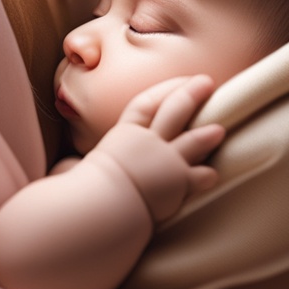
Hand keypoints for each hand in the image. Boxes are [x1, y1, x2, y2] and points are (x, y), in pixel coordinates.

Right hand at [85, 75, 223, 221]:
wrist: (98, 208)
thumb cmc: (80, 191)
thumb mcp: (73, 169)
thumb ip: (78, 165)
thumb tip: (68, 168)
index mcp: (122, 135)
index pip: (144, 103)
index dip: (164, 89)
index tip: (180, 80)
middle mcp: (145, 143)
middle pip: (173, 111)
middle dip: (191, 94)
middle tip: (208, 82)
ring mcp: (162, 162)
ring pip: (191, 141)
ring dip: (206, 134)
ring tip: (220, 129)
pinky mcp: (174, 183)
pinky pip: (195, 177)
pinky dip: (205, 175)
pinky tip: (213, 174)